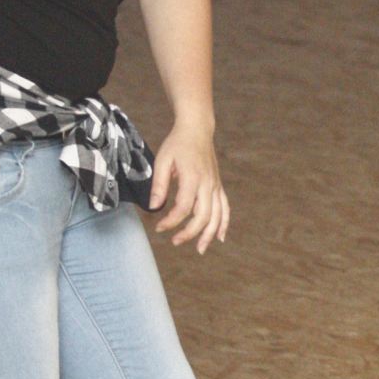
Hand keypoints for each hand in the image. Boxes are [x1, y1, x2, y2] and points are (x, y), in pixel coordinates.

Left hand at [149, 123, 229, 253]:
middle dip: (189, 233)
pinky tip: (220, 237)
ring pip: (217, 216)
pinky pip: (225, 208)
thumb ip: (159, 185)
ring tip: (200, 249)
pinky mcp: (218, 185)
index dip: (171, 222)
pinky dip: (224, 224)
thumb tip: (153, 207)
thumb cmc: (177, 144)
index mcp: (192, 178)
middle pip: (203, 216)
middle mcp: (207, 184)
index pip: (183, 208)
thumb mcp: (162, 160)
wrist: (197, 129)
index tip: (159, 227)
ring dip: (209, 234)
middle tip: (174, 242)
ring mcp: (215, 185)